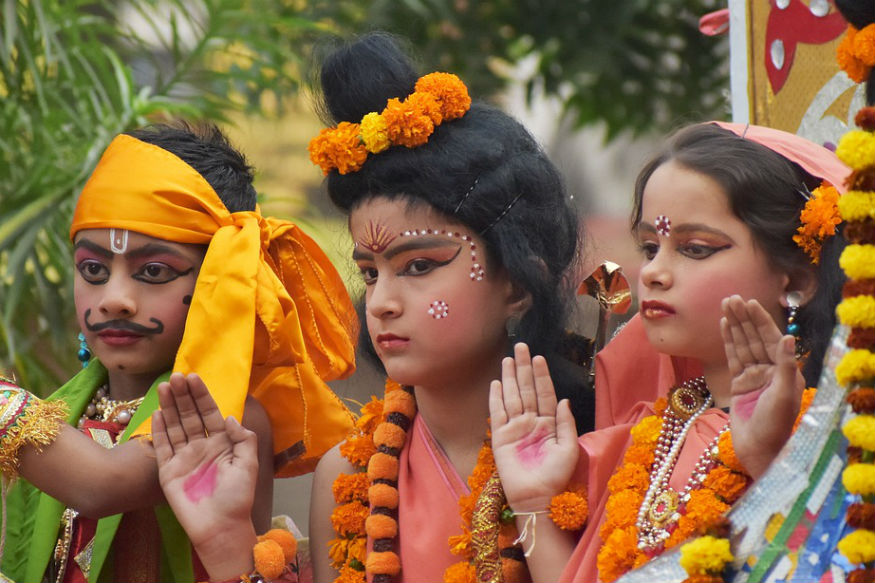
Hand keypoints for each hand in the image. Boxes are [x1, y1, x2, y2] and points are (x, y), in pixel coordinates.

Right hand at [152, 373, 257, 579]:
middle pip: (190, 416)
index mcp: (222, 444)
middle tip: (176, 376)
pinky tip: (157, 413)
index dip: (202, 396)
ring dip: (170, 407)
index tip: (194, 377)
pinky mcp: (168, 471)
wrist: (220, 527)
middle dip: (183, 396)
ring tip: (164, 386)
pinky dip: (159, 430)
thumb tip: (228, 417)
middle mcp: (202, 447)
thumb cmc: (238, 497)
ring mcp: (184, 458)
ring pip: (175, 427)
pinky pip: (162, 447)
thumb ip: (242, 438)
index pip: (210, 413)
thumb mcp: (249, 464)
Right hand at [489, 343, 578, 510]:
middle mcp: (531, 422)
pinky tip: (497, 382)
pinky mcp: (501, 437)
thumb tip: (564, 400)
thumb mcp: (569, 449)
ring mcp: (515, 428)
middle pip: (527, 389)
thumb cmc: (556, 477)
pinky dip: (496, 398)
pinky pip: (497, 413)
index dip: (542, 375)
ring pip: (512, 396)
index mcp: (549, 423)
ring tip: (508, 358)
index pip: (545, 393)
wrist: (537, 498)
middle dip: (524, 368)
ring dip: (510, 377)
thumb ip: (566, 423)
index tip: (539, 357)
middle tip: (521, 346)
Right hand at [721, 295, 802, 478]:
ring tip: (726, 306)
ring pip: (742, 345)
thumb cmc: (775, 426)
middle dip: (744, 318)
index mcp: (785, 371)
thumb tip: (787, 337)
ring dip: (735, 325)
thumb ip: (784, 365)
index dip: (760, 320)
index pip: (771, 339)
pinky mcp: (739, 384)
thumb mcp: (783, 395)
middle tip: (732, 298)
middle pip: (755, 338)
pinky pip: (733, 358)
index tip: (750, 302)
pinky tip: (724, 326)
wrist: (759, 451)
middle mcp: (771, 371)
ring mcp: (754, 377)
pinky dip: (728, 341)